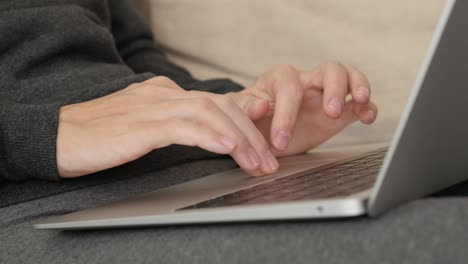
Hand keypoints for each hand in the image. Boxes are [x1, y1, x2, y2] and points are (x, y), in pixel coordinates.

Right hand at [57, 77, 278, 177]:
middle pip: (218, 107)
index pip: (214, 103)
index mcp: (164, 95)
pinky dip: (207, 135)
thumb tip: (202, 134)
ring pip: (207, 113)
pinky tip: (226, 147)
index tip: (262, 144)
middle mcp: (162, 95)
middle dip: (249, 135)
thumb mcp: (143, 126)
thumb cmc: (98, 136)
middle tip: (267, 162)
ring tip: (255, 162)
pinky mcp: (138, 125)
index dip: (244, 121)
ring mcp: (151, 107)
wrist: (55, 136)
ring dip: (237, 138)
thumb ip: (171, 124)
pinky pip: (181, 126)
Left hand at [229, 63, 377, 155]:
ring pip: (347, 77)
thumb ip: (246, 109)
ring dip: (356, 86)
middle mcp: (306, 81)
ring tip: (359, 101)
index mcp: (279, 79)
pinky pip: (358, 103)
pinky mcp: (339, 112)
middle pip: (328, 69)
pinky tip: (367, 116)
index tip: (280, 141)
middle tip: (330, 112)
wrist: (261, 132)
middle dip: (333, 88)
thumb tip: (261, 107)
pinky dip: (367, 106)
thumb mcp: (240, 115)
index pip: (289, 87)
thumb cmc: (250, 120)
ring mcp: (324, 94)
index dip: (286, 113)